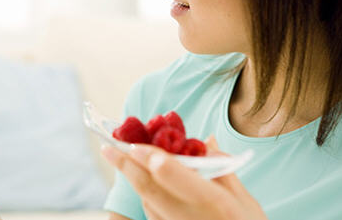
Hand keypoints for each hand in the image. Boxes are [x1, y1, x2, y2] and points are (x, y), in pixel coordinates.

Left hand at [102, 136, 267, 219]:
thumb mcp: (245, 201)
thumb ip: (222, 169)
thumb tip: (208, 141)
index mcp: (211, 200)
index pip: (170, 173)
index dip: (149, 156)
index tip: (134, 143)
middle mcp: (188, 215)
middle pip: (148, 187)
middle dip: (125, 166)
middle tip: (107, 148)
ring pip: (146, 200)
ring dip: (132, 177)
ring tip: (118, 157)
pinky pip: (151, 212)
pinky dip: (145, 194)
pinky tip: (142, 180)